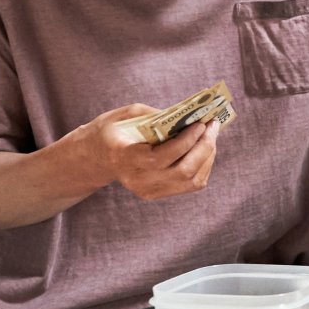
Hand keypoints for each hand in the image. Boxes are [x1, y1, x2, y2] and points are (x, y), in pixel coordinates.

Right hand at [76, 104, 220, 201]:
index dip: (186, 141)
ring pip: (191, 181)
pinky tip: (204, 148)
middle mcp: (137, 180)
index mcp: (125, 158)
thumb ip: (156, 115)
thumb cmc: (113, 130)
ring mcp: (148, 191)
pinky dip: (203, 165)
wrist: (96, 157)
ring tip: (211, 135)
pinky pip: (190, 184)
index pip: (162, 157)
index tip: (200, 123)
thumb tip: (190, 117)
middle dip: (204, 147)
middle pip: (183, 171)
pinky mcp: (157, 194)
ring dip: (207, 156)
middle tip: (212, 125)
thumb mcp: (127, 115)